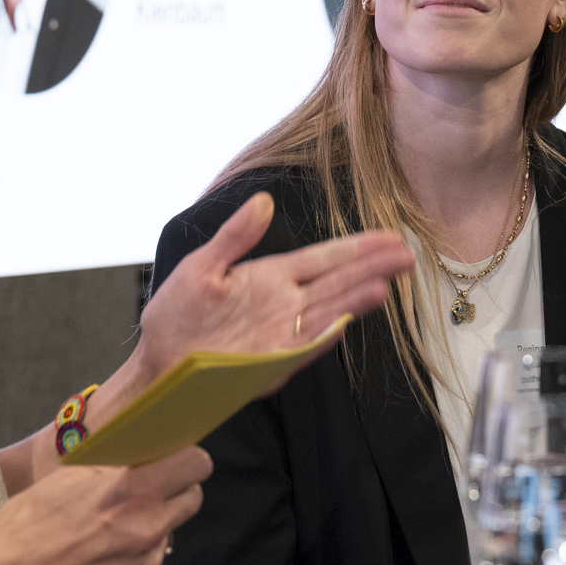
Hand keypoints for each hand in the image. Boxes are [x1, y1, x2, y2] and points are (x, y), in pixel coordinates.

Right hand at [0, 447, 211, 564]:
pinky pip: (151, 563)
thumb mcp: (69, 477)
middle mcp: (149, 527)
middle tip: (146, 491)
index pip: (197, 464)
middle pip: (192, 498)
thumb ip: (114, 466)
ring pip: (170, 532)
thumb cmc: (28, 523)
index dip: (187, 460)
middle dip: (175, 490)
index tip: (172, 460)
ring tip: (112, 528)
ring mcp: (146, 563)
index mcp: (133, 492)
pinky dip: (136, 556)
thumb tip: (141, 454)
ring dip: (153, 524)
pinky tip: (103, 555)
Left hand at [132, 192, 413, 385]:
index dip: (357, 247)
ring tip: (384, 287)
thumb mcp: (200, 267)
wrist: (158, 364)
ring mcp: (284, 333)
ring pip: (329, 312)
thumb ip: (234, 237)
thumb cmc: (176, 315)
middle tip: (407, 256)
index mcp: (272, 276)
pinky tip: (344, 323)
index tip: (390, 236)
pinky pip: (303, 347)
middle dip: (373, 269)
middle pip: (338, 281)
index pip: (325, 257)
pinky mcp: (274, 363)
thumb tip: (263, 200)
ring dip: (355, 301)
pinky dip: (323, 336)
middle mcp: (287, 303)